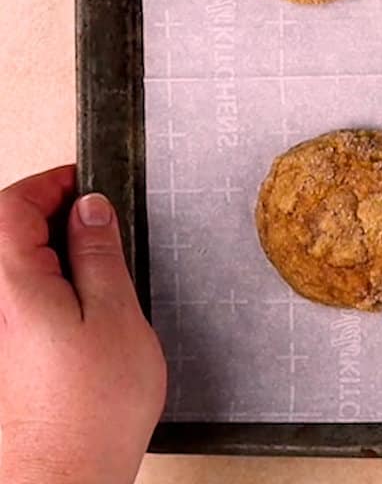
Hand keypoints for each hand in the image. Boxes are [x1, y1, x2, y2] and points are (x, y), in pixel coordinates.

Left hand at [0, 166, 164, 483]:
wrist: (63, 477)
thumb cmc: (91, 410)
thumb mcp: (116, 315)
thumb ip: (99, 255)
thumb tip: (91, 211)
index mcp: (12, 285)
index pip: (12, 207)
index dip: (49, 184)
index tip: (85, 181)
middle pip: (2, 234)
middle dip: (44, 211)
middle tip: (92, 212)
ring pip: (7, 267)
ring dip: (43, 248)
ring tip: (91, 254)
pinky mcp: (3, 354)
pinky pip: (14, 297)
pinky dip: (41, 280)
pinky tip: (78, 298)